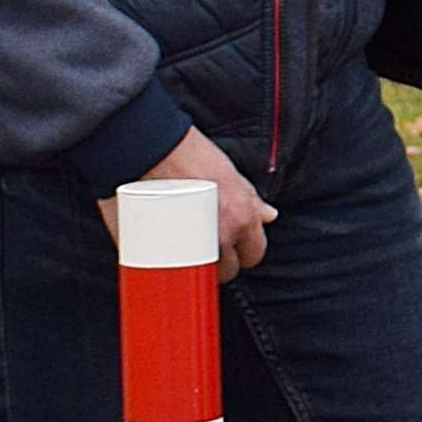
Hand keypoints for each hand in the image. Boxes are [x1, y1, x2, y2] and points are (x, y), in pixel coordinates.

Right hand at [139, 126, 277, 274]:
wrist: (151, 146)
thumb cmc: (189, 154)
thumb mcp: (229, 173)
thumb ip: (250, 199)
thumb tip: (270, 215)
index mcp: (242, 216)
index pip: (254, 254)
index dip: (243, 252)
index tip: (230, 245)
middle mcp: (223, 234)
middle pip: (229, 269)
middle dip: (220, 262)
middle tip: (204, 245)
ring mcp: (192, 245)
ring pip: (201, 275)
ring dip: (195, 268)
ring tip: (184, 251)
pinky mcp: (162, 249)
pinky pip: (172, 272)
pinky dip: (171, 269)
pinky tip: (166, 255)